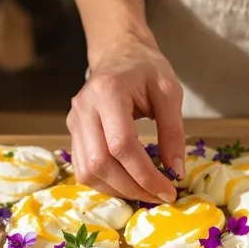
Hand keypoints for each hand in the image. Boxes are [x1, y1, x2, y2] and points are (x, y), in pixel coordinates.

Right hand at [67, 32, 184, 204]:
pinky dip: (106, 183)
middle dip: (132, 188)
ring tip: (146, 193)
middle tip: (159, 196)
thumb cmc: (145, 68)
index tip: (169, 190)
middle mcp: (84, 109)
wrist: (118, 51)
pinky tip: (128, 184)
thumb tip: (176, 171)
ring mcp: (74, 122)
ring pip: (88, 172)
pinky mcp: (72, 132)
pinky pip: (84, 169)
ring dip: (118, 190)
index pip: (122, 146)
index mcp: (108, 93)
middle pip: (101, 164)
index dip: (145, 175)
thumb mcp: (169, 91)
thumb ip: (173, 131)